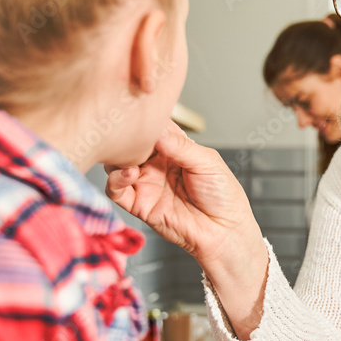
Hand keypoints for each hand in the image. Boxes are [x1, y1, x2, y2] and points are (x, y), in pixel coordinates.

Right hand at [105, 124, 267, 337]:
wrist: (224, 232)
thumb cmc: (222, 195)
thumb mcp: (208, 163)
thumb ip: (182, 147)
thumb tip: (158, 131)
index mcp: (175, 148)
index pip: (154, 127)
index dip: (145, 117)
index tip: (137, 108)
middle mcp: (156, 163)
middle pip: (130, 143)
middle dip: (125, 135)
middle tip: (124, 128)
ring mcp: (146, 182)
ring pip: (117, 164)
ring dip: (117, 156)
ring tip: (129, 155)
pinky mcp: (138, 203)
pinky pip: (116, 190)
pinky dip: (116, 179)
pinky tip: (129, 174)